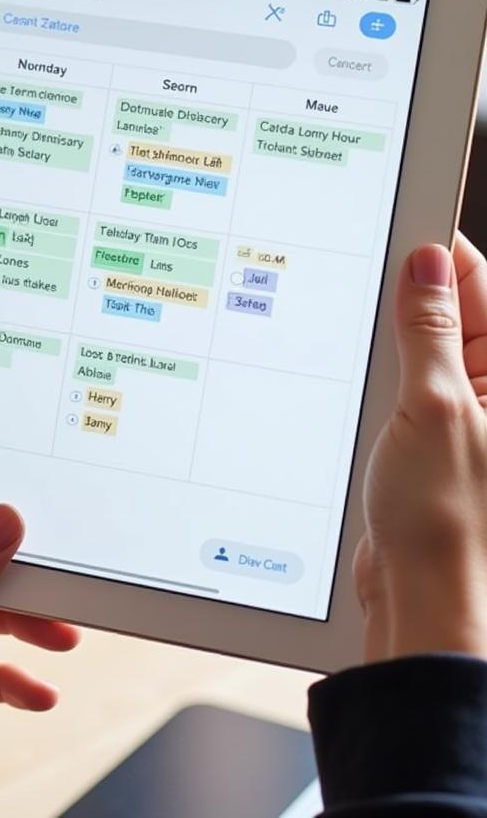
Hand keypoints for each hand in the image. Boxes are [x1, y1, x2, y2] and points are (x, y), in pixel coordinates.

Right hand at [356, 233, 486, 661]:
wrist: (423, 600)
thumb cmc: (447, 522)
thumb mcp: (435, 407)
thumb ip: (430, 331)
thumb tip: (426, 263)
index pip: (480, 285)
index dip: (438, 252)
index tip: (393, 222)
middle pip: (448, 312)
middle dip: (403, 293)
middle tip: (354, 276)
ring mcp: (459, 413)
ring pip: (417, 348)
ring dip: (384, 338)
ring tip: (351, 333)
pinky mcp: (426, 438)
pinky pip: (400, 385)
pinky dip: (374, 374)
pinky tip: (348, 374)